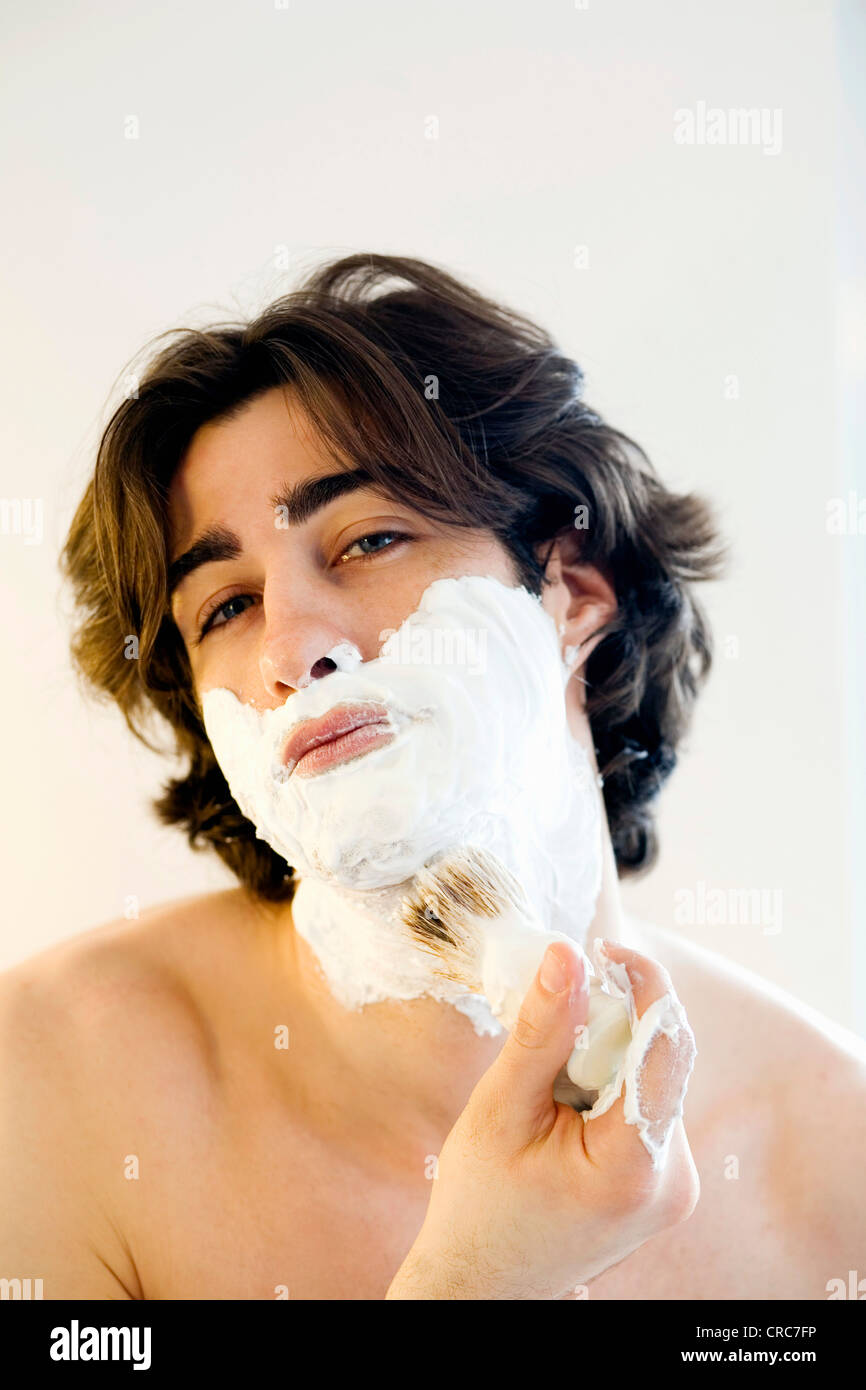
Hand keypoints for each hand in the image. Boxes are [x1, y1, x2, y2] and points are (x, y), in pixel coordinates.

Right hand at [386, 940, 698, 1299]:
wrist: (482, 1284)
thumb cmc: (480, 1205)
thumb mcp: (500, 1109)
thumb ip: (542, 1031)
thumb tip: (567, 956)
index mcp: (635, 1166)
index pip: (665, 1046)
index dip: (643, 984)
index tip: (603, 950)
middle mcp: (673, 1178)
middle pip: (662, 1059)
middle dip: (613, 1024)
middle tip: (556, 1015)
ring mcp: (675, 1186)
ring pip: (655, 1079)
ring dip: (608, 1055)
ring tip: (548, 1083)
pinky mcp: (663, 1184)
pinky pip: (648, 1106)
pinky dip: (611, 1085)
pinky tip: (565, 1104)